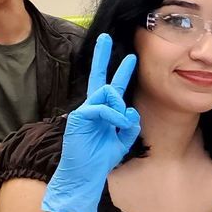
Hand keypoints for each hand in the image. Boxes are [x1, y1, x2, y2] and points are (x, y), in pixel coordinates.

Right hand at [42, 34, 139, 211]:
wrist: (84, 175)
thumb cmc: (100, 160)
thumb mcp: (123, 141)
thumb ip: (130, 126)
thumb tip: (131, 111)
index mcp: (103, 112)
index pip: (112, 88)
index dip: (122, 72)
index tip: (130, 57)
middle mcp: (93, 108)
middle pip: (99, 78)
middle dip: (103, 56)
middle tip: (105, 36)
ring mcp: (85, 111)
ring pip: (109, 93)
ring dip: (120, 108)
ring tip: (119, 124)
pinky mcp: (80, 116)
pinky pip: (103, 107)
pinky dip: (114, 116)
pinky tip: (116, 125)